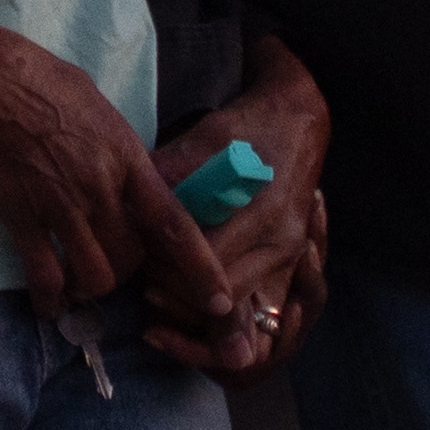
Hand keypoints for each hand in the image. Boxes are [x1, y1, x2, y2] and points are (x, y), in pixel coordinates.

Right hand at [0, 8, 235, 327]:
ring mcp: (57, 206)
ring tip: (86, 279)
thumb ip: (118, 149)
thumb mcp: (97, 104)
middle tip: (121, 262)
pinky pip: (44, 276)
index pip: (173, 224)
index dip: (201, 269)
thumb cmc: (37, 74)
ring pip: (96, 276)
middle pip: (134, 258)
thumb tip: (129, 177)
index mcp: (124, 156)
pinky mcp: (19, 217)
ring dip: (96, 285)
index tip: (221, 302)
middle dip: (134, 270)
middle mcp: (97, 188)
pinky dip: (50, 298)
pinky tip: (49, 304)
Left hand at [142, 43, 332, 377]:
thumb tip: (130, 203)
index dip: (172, 269)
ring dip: (199, 306)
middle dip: (181, 295)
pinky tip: (187, 294)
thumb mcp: (205, 137)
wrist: (299, 123)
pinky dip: (218, 303)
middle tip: (144, 282)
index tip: (142, 265)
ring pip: (239, 305)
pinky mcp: (287, 261)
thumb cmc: (248, 126)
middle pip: (227, 295)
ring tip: (160, 290)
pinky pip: (250, 298)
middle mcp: (282, 242)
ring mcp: (289, 256)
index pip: (213, 261)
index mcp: (265, 210)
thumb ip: (172, 172)